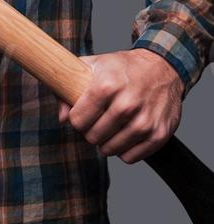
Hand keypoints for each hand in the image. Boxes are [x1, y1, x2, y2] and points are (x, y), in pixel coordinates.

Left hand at [55, 48, 184, 163]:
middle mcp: (127, 104)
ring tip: (111, 127)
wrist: (162, 67)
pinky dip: (124, 150)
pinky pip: (130, 157)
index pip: (78, 120)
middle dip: (91, 131)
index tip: (82, 113)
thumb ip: (70, 88)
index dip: (76, 118)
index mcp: (107, 85)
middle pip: (93, 137)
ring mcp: (145, 121)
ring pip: (110, 149)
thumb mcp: (93, 66)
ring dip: (107, 142)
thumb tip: (62, 118)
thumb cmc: (124, 68)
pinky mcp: (159, 134)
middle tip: (98, 120)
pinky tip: (125, 133)